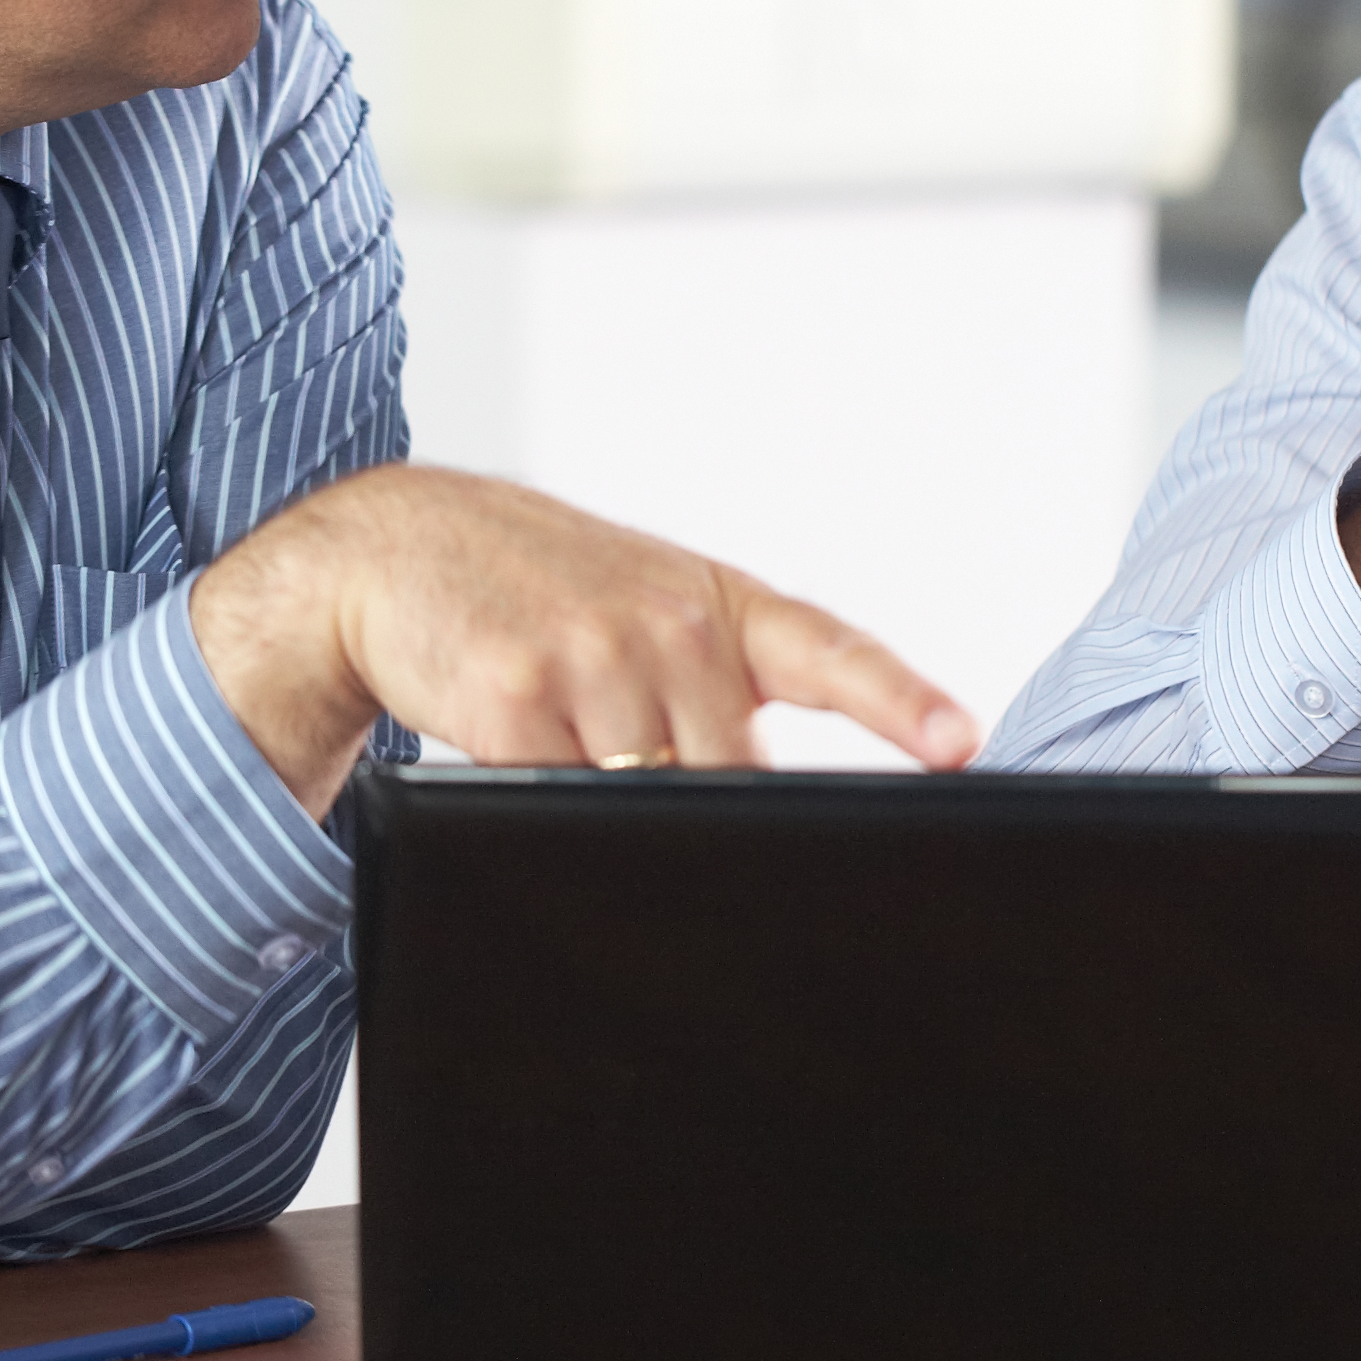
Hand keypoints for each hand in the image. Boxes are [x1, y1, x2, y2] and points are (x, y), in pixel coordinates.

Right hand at [186, 464, 980, 814]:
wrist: (400, 548)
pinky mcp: (514, 702)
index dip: (902, 703)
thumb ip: (720, 687)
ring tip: (565, 734)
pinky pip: (553, 804)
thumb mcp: (652, 605)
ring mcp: (593, 658)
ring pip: (643, 799)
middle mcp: (669, 624)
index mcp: (720, 604)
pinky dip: (540, 798)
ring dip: (610, 798)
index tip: (960, 742)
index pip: (835, 654)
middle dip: (709, 812)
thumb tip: (770, 808)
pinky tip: (513, 742)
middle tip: (665, 795)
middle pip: (730, 778)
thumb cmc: (544, 590)